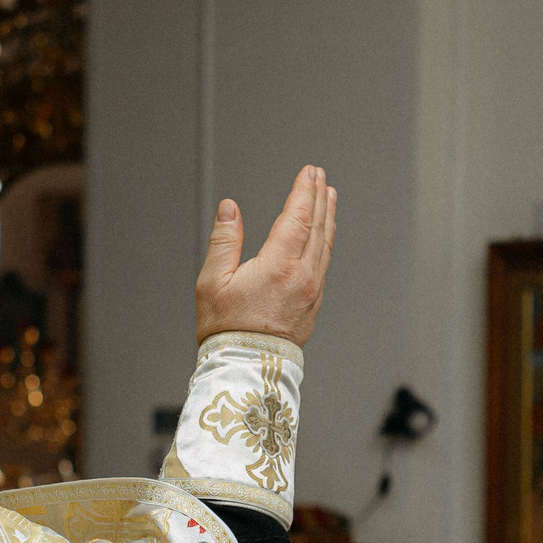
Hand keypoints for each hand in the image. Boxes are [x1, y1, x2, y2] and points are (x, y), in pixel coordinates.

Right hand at [196, 165, 336, 345]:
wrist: (247, 369)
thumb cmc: (226, 330)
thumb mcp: (213, 281)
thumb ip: (224, 241)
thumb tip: (230, 209)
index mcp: (279, 266)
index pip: (298, 217)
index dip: (304, 191)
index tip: (308, 172)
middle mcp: (303, 277)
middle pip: (317, 226)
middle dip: (319, 197)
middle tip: (320, 176)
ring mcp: (312, 291)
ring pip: (325, 245)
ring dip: (327, 217)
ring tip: (329, 197)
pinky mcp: (314, 304)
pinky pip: (325, 263)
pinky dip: (326, 241)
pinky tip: (324, 234)